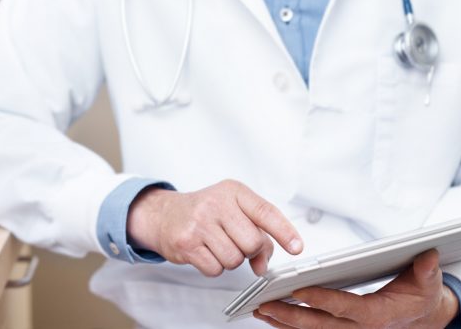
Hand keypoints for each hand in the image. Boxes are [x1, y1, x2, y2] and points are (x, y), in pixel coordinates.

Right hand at [126, 179, 302, 276]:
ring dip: (230, 259)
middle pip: (252, 242)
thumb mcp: (232, 210)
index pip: (265, 212)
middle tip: (236, 243)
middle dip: (249, 250)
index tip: (296, 247)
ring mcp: (199, 223)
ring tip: (216, 244)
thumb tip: (263, 265)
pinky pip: (216, 269)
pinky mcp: (186, 243)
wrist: (164, 214)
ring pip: (235, 259)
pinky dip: (214, 266)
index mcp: (233, 191)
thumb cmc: (204, 211)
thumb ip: (256, 233)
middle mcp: (216, 203)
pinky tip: (205, 252)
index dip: (284, 231)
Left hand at [254, 249, 458, 327]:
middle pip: (318, 324)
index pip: (343, 307)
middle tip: (264, 304)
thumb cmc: (420, 298)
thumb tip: (428, 256)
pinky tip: (271, 316)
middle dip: (289, 315)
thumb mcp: (428, 283)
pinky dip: (290, 326)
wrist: (423, 318)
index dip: (321, 299)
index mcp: (376, 315)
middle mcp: (358, 328)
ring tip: (259, 310)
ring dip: (283, 322)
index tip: (299, 290)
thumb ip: (427, 271)